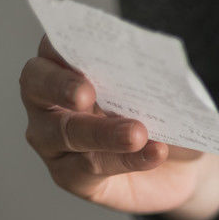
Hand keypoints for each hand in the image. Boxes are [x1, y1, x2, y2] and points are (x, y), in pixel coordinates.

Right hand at [20, 35, 218, 219]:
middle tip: (86, 92)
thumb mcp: (166, 96)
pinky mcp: (69, 175)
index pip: (54, 45)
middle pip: (38, 85)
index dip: (63, 44)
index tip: (85, 46)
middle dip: (60, 86)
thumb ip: (155, 81)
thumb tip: (164, 74)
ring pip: (65, 133)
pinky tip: (154, 154)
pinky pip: (89, 168)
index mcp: (67, 65)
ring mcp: (52, 139)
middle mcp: (48, 98)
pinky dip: (125, 160)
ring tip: (138, 133)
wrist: (180, 168)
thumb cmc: (164, 117)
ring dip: (102, 132)